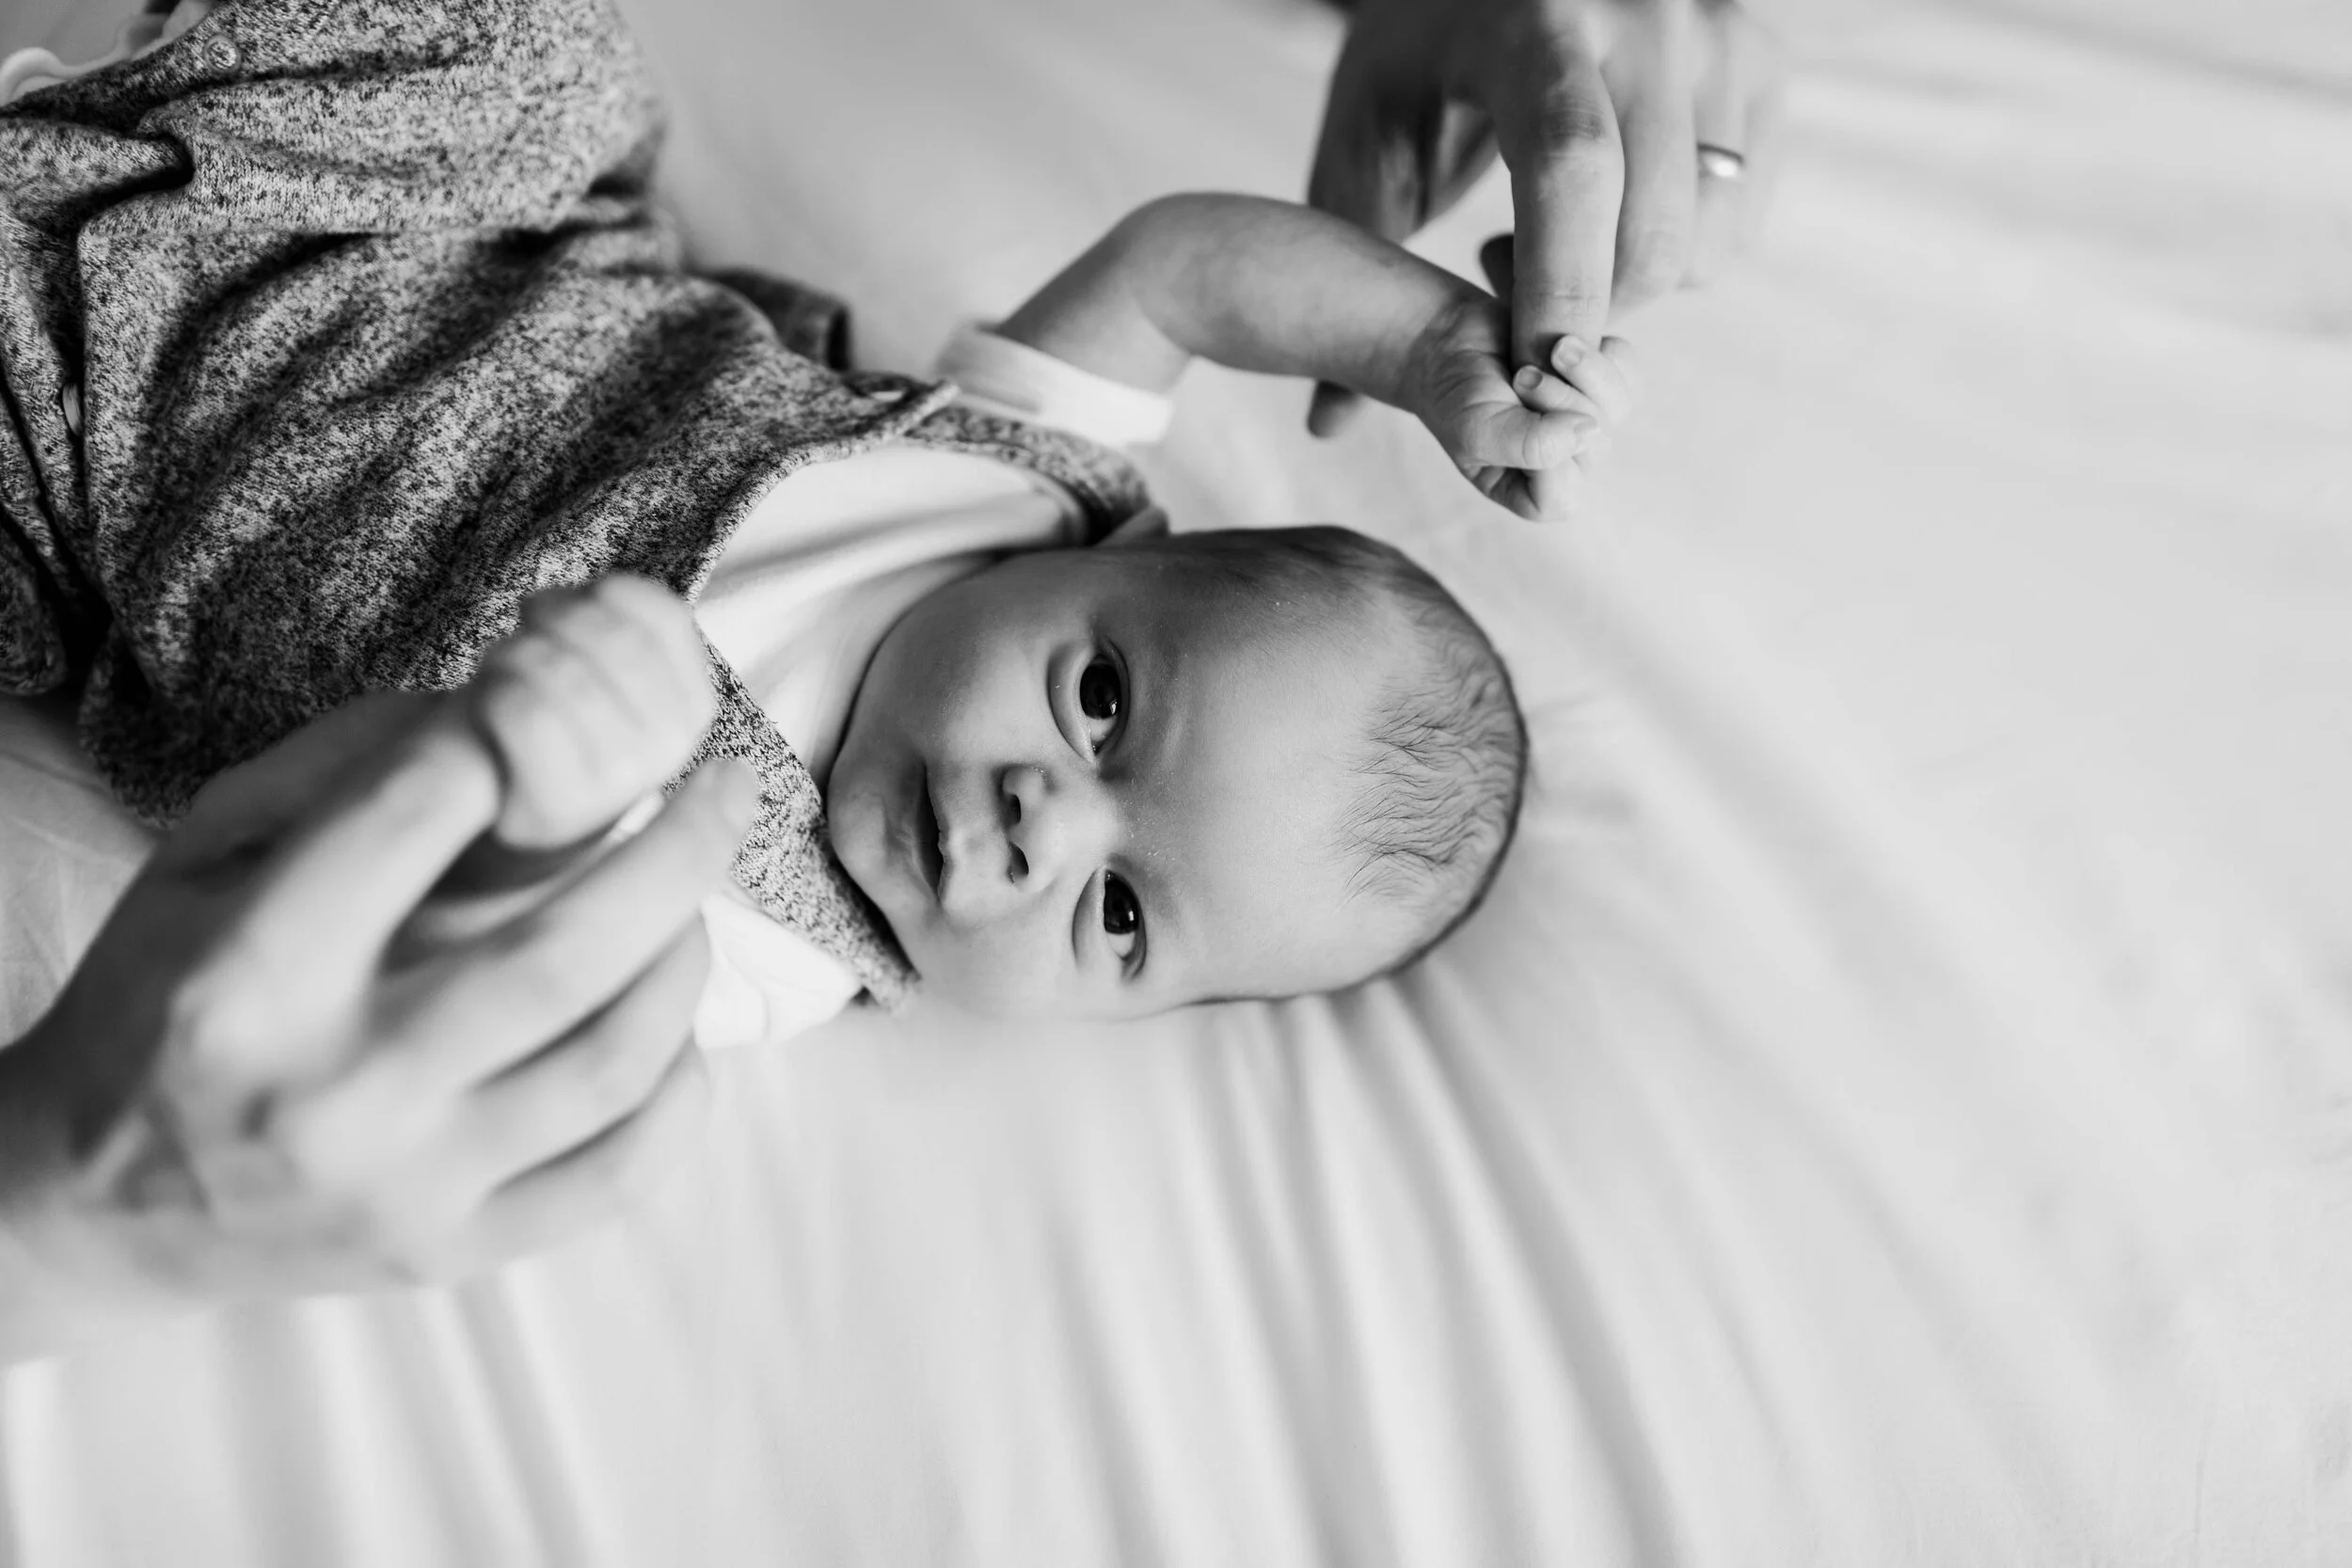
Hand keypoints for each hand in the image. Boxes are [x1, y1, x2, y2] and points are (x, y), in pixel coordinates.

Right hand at [0, 585, 755, 1355]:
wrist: (97, 1209)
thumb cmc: (162, 1001)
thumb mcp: (206, 858)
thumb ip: (348, 769)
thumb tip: (514, 703)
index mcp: (250, 975)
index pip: (416, 820)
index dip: (511, 739)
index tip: (572, 704)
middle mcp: (337, 1092)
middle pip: (564, 953)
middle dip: (678, 847)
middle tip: (732, 782)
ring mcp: (409, 1188)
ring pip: (616, 1057)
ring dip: (686, 956)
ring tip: (694, 899)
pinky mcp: (457, 1254)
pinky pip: (626, 1169)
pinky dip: (682, 1086)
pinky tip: (675, 1026)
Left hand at [1308, 0, 1782, 424]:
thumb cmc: (1417, 65)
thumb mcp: (1362, 142)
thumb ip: (1352, 273)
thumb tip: (1330, 425)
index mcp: (1535, 25)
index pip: (1571, 168)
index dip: (1559, 287)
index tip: (1530, 373)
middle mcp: (1645, 17)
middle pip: (1652, 226)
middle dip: (1588, 312)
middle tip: (1507, 288)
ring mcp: (1715, 34)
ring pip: (1705, 238)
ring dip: (1631, 288)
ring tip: (1552, 242)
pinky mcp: (1758, 64)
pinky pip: (1737, 222)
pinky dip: (1676, 259)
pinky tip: (1608, 218)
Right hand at [1403, 238, 1636, 520]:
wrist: (1448, 336)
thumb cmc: (1453, 392)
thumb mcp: (1476, 429)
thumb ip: (1529, 444)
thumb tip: (1589, 431)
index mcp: (1528, 490)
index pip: (1561, 498)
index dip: (1551, 456)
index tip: (1520, 408)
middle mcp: (1563, 461)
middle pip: (1597, 448)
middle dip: (1561, 402)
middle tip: (1521, 376)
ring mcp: (1583, 420)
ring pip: (1618, 407)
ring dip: (1586, 373)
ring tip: (1551, 351)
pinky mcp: (1597, 380)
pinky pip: (1628, 373)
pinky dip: (1604, 353)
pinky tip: (1567, 344)